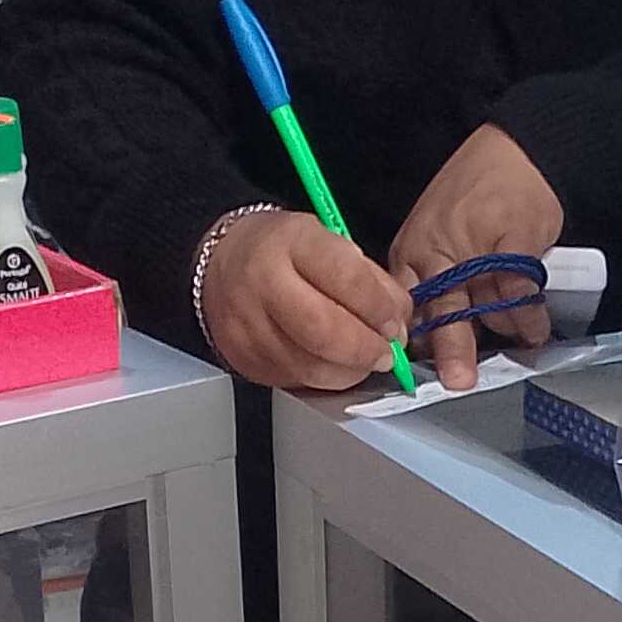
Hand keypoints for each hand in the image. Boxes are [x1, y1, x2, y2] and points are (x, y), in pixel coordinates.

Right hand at [194, 209, 415, 392]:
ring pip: (311, 367)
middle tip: (387, 353)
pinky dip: (325, 379)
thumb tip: (399, 321)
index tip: (395, 323)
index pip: (344, 278)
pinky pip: (295, 381)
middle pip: (324, 332)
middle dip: (366, 349)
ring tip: (365, 361)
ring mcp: (248, 326)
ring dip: (351, 371)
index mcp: (291, 242)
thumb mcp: (328, 241)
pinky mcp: (245, 359)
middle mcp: (263, 282)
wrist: (222, 263)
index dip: (378, 308)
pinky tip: (336, 365)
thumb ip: (369, 279)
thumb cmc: (284, 251)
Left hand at [391, 128, 563, 391]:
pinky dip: (531, 318)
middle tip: (458, 380)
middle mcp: (438, 253)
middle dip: (453, 349)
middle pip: (444, 312)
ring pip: (489, 309)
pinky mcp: (514, 246)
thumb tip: (429, 341)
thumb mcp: (436, 235)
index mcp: (412, 253)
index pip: (407, 305)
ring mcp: (477, 249)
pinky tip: (534, 333)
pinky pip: (522, 295)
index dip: (417, 341)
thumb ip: (432, 285)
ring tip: (518, 343)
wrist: (517, 152)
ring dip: (503, 330)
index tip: (423, 370)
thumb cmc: (474, 195)